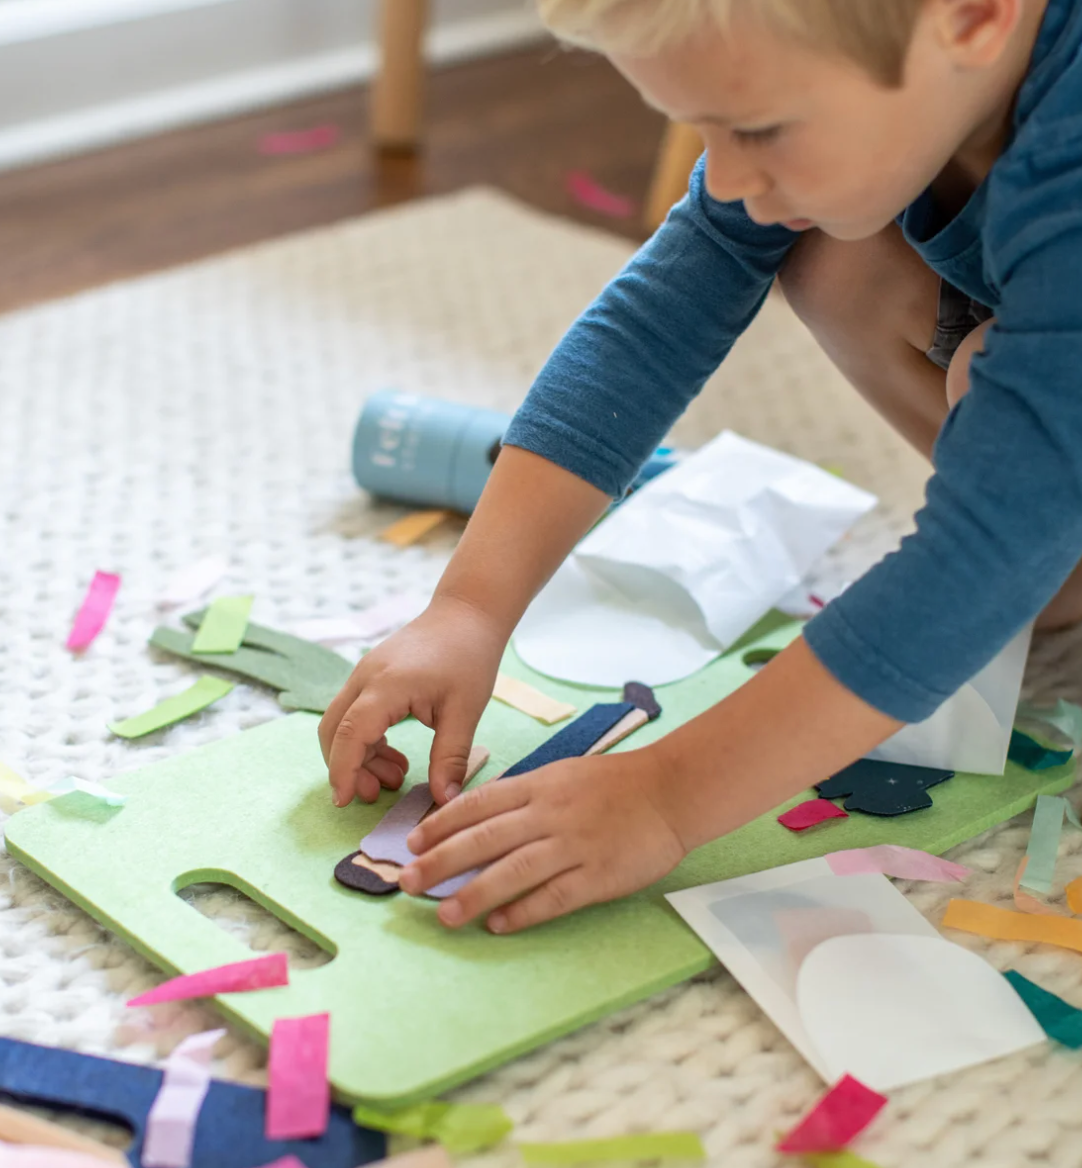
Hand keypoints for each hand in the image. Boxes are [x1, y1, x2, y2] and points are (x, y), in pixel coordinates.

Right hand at [318, 596, 505, 806]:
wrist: (467, 613)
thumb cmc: (469, 657)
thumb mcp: (465, 711)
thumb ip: (450, 757)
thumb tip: (445, 801)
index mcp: (386, 686)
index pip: (350, 734)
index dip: (343, 771)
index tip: (344, 802)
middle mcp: (365, 678)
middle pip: (332, 730)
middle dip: (346, 768)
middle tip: (377, 794)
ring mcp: (363, 674)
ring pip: (341, 723)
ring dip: (358, 756)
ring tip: (396, 777)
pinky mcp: (370, 676)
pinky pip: (354, 714)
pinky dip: (366, 740)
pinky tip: (394, 756)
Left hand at [397, 747, 686, 933]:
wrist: (670, 790)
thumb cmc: (615, 783)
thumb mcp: (563, 774)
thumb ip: (524, 795)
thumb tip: (480, 818)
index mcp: (539, 785)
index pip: (479, 804)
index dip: (441, 825)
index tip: (412, 842)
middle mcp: (549, 813)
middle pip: (485, 839)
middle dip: (441, 861)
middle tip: (407, 882)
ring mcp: (574, 844)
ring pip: (513, 871)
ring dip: (474, 894)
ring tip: (445, 915)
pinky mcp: (598, 874)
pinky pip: (554, 896)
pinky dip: (524, 911)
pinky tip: (498, 925)